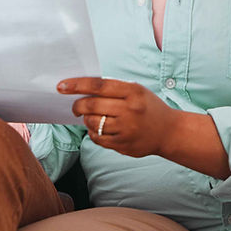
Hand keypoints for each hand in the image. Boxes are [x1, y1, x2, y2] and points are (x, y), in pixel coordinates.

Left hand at [58, 78, 230, 179]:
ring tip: (92, 118)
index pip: (97, 86)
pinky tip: (99, 129)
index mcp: (132, 91)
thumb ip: (112, 88)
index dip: (76, 85)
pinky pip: (98, 139)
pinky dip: (93, 133)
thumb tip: (80, 89)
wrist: (169, 132)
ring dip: (86, 120)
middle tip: (75, 107)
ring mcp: (127, 129)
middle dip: (77, 106)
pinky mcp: (124, 145)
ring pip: (92, 123)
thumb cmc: (148, 107)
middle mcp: (129, 110)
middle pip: (91, 106)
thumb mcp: (136, 90)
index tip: (61, 86)